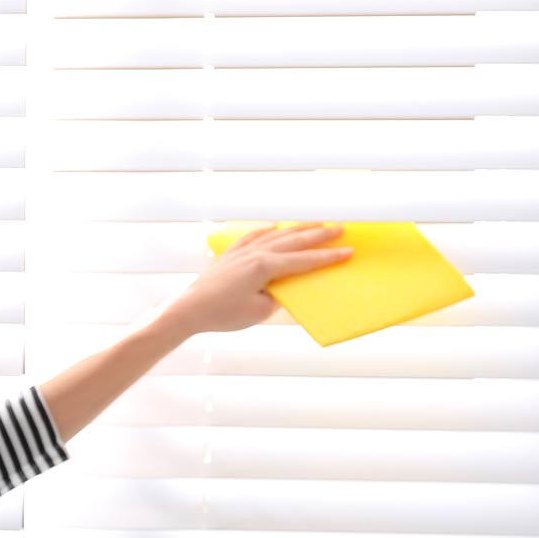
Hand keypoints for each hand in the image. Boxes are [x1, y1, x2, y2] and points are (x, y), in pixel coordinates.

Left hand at [158, 221, 354, 337]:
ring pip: (276, 234)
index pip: (304, 260)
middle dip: (319, 234)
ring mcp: (242, 250)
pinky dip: (268, 231)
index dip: (328, 257)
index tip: (348, 251)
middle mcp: (255, 253)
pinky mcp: (231, 253)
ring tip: (316, 223)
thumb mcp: (259, 311)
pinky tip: (275, 228)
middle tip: (340, 228)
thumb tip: (286, 286)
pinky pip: (254, 236)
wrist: (190, 309)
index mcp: (265, 267)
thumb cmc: (223, 314)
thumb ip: (278, 295)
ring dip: (298, 229)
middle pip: (294, 240)